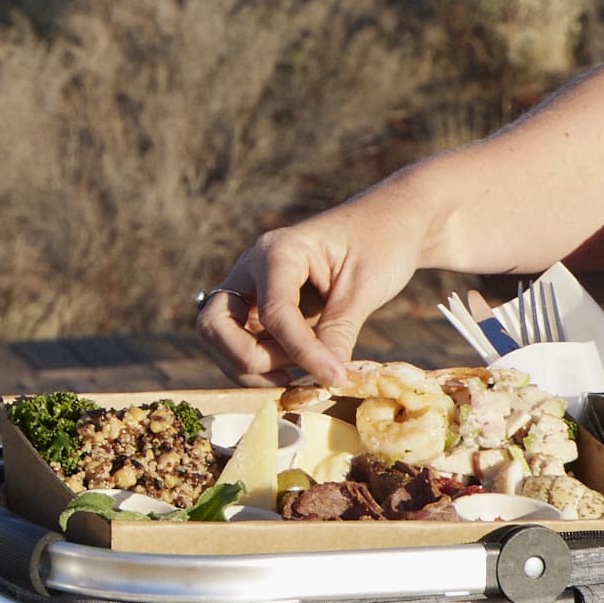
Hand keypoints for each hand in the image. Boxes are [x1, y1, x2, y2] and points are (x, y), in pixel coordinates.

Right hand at [200, 189, 438, 382]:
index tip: (334, 378)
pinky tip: (295, 370)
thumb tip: (327, 378)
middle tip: (290, 372)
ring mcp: (251, 288)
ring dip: (248, 367)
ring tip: (296, 375)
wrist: (388, 224)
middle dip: (245, 359)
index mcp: (278, 252)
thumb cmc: (380, 244)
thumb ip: (339, 332)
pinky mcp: (258, 307)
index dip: (301, 352)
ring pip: (219, 338)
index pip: (275, 312)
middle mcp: (253, 268)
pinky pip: (240, 341)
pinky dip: (259, 364)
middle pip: (214, 323)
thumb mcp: (365, 289)